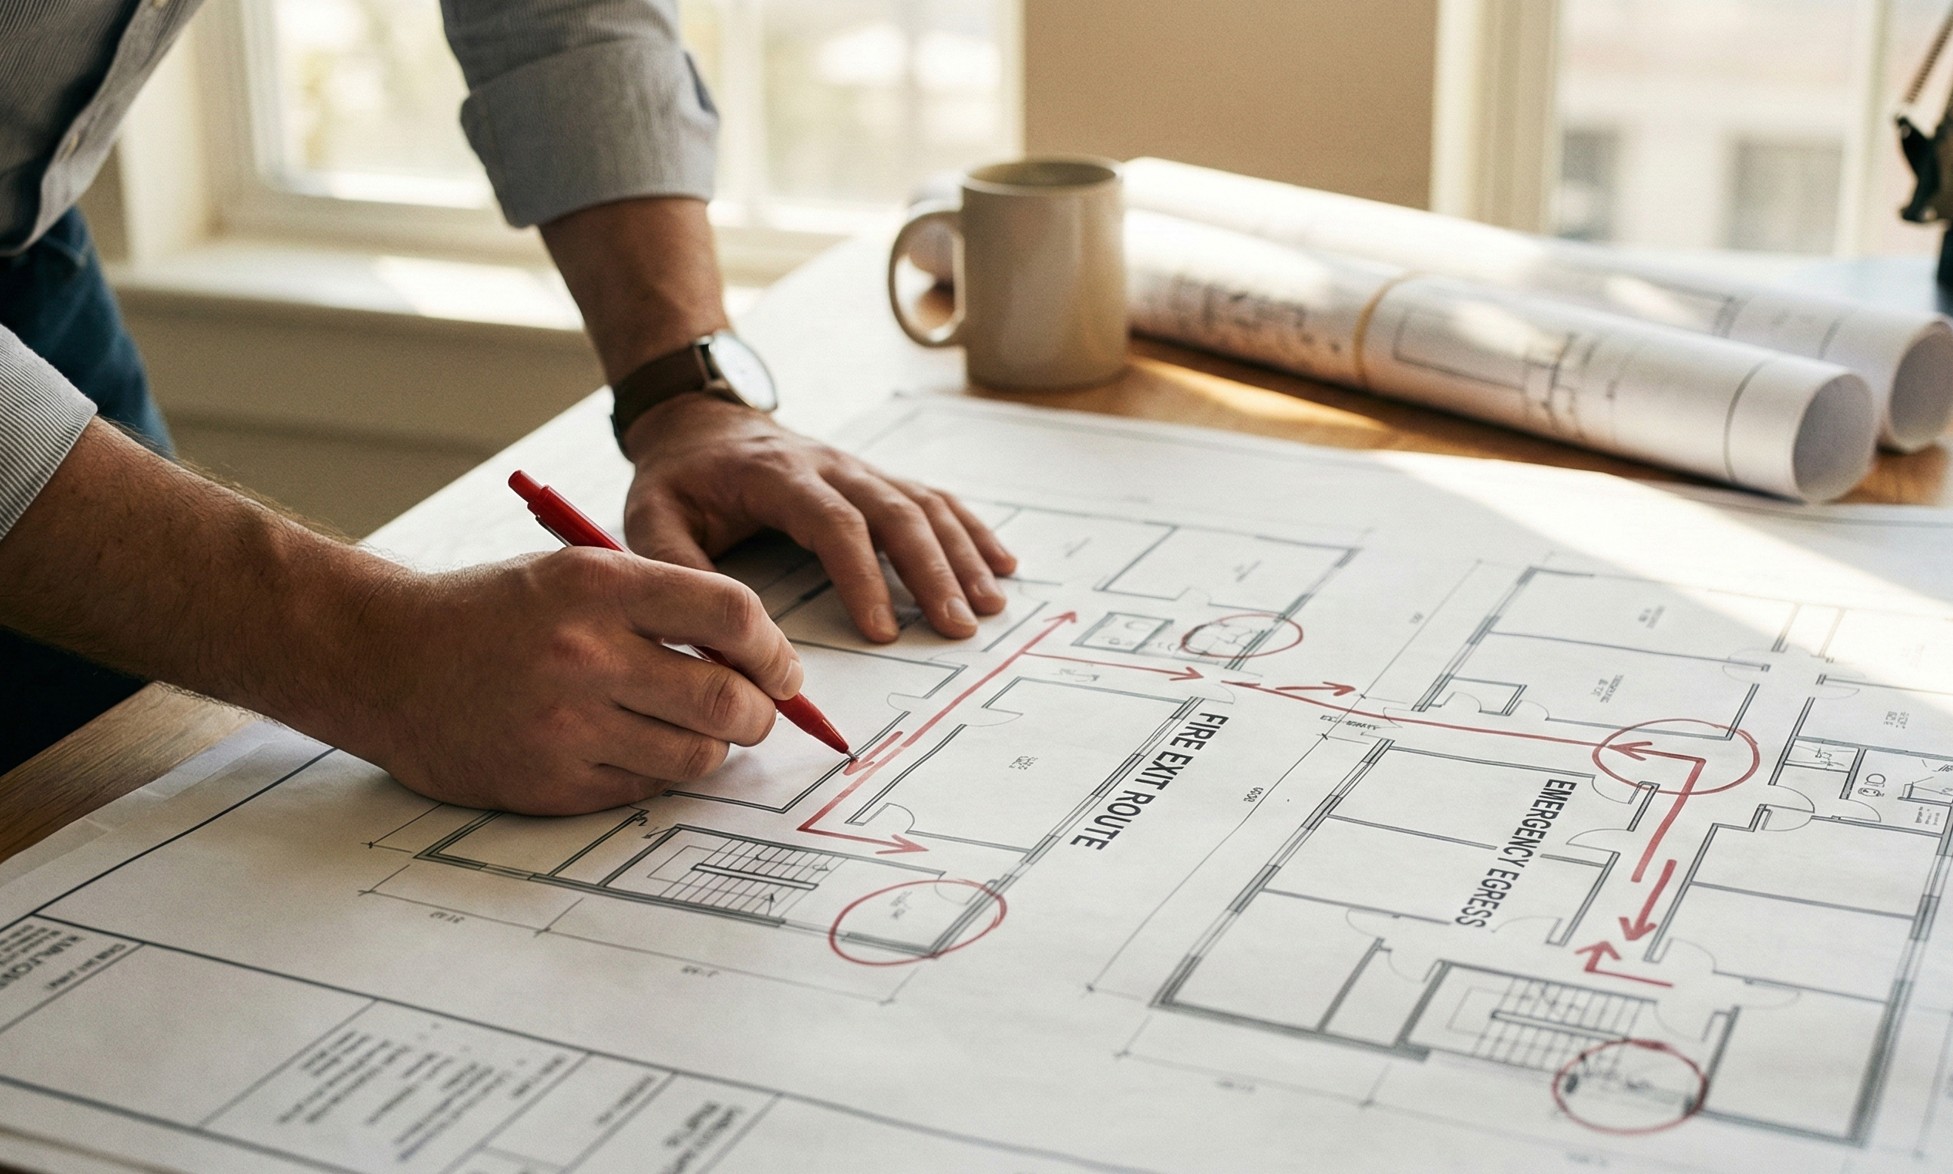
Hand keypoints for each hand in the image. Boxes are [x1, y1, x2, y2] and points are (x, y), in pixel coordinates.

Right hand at [353, 548, 801, 814]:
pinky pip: (646, 789)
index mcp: (599, 587)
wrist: (384, 658)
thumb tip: (758, 658)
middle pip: (727, 700)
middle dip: (762, 713)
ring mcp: (566, 727)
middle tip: (758, 711)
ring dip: (714, 747)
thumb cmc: (492, 613)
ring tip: (693, 728)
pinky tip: (636, 746)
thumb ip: (663, 604)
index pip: (732, 615)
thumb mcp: (575, 573)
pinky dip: (659, 772)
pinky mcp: (549, 784)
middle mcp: (584, 655)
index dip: (775, 649)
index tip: (782, 669)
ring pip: (696, 755)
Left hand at [620, 394, 1016, 642]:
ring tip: (988, 606)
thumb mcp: (650, 515)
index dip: (863, 576)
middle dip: (933, 571)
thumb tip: (710, 629)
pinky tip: (1002, 565)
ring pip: (924, 505)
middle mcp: (831, 465)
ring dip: (962, 554)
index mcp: (778, 475)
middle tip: (957, 626)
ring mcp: (859, 468)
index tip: (883, 631)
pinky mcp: (874, 479)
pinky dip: (972, 531)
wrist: (698, 421)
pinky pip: (934, 499)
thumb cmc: (677, 477)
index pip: (834, 523)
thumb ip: (674, 566)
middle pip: (896, 512)